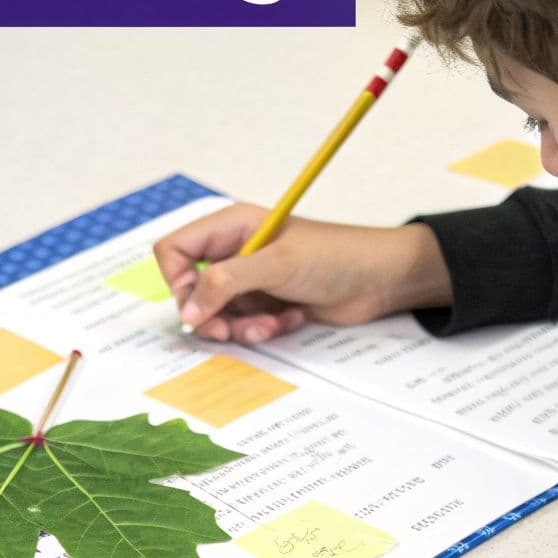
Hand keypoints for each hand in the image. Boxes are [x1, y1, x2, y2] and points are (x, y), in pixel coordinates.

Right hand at [153, 203, 450, 343]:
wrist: (381, 279)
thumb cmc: (336, 256)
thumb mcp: (277, 265)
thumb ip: (227, 283)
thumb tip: (188, 309)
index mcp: (231, 228)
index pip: (175, 250)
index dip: (178, 280)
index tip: (198, 305)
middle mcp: (236, 252)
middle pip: (192, 290)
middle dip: (211, 314)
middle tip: (228, 330)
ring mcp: (251, 280)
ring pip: (218, 314)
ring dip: (240, 326)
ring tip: (271, 324)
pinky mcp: (268, 304)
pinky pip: (245, 325)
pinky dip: (263, 329)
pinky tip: (290, 319)